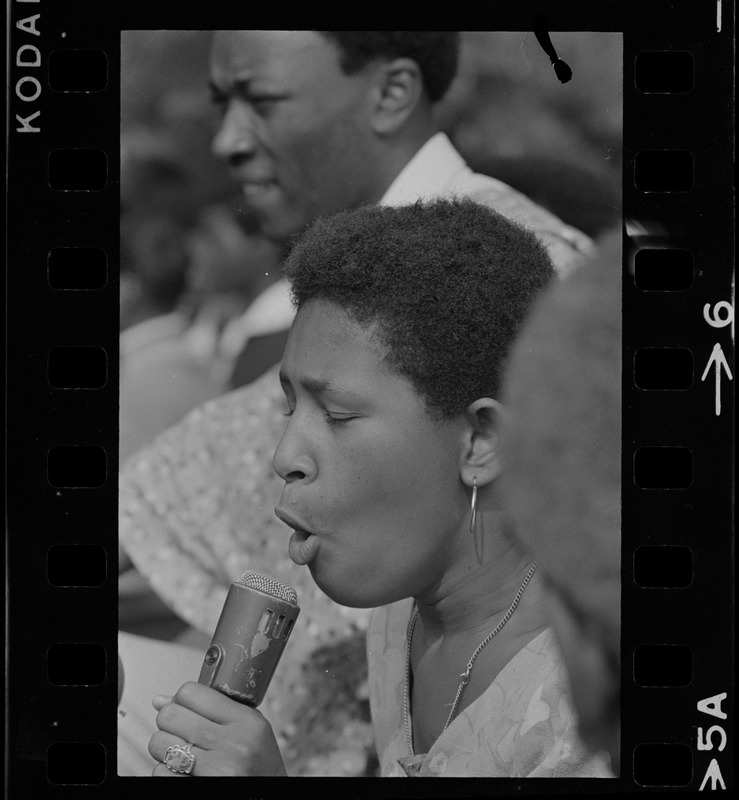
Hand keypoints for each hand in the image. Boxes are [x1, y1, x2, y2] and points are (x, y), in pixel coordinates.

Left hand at [148, 682, 286, 776]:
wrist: (268, 798)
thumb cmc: (258, 765)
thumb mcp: (249, 728)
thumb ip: (212, 708)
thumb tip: (160, 700)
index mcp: (246, 721)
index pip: (192, 693)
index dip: (180, 699)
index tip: (185, 708)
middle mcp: (233, 744)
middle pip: (170, 716)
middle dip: (168, 722)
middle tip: (180, 731)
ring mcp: (217, 770)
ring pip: (160, 744)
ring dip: (164, 748)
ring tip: (183, 753)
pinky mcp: (201, 789)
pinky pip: (161, 773)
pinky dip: (166, 772)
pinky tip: (184, 773)